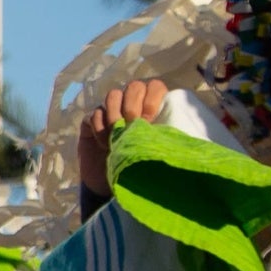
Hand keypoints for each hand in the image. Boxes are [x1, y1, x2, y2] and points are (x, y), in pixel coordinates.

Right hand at [74, 79, 173, 203]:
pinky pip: (94, 114)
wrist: (110, 185)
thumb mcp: (157, 152)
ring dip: (115, 115)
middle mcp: (132, 105)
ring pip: (113, 95)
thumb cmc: (139, 168)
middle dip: (133, 104)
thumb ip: (164, 137)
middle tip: (132, 124)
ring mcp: (110, 111)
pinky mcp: (91, 120)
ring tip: (117, 136)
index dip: (152, 97)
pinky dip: (99, 127)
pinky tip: (104, 143)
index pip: (155, 86)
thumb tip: (179, 135)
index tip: (150, 118)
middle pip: (134, 86)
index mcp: (153, 108)